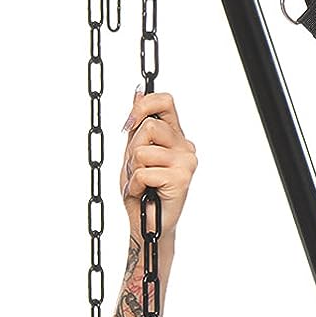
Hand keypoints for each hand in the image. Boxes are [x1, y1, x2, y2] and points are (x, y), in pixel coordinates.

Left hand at [121, 88, 196, 239]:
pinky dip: (135, 185)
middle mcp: (185, 146)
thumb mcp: (134, 153)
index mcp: (175, 136)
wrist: (146, 223)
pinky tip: (144, 193)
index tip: (129, 123)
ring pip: (142, 151)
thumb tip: (138, 93)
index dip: (143, 106)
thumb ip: (137, 126)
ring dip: (132, 170)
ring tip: (141, 183)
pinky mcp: (182, 178)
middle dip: (132, 150)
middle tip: (136, 169)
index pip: (165, 101)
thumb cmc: (142, 191)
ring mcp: (186, 162)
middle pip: (149, 127)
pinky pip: (143, 172)